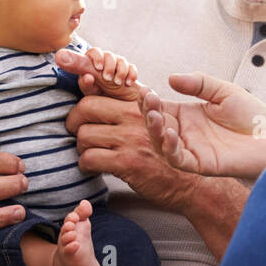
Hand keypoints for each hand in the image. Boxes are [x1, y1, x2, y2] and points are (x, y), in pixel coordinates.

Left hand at [55, 47, 144, 101]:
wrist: (119, 111)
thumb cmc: (100, 100)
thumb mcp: (90, 88)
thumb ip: (78, 72)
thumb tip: (60, 57)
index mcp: (91, 66)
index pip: (93, 52)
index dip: (97, 57)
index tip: (98, 68)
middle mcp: (104, 64)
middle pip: (109, 54)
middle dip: (110, 65)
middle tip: (108, 79)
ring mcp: (117, 68)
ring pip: (121, 60)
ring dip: (120, 70)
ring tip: (118, 83)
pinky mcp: (129, 73)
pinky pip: (131, 67)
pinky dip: (130, 74)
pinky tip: (128, 83)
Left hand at [65, 93, 201, 211]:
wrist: (191, 183)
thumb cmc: (168, 151)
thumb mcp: (157, 120)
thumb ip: (134, 104)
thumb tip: (100, 87)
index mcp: (141, 103)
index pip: (104, 85)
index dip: (84, 82)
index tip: (74, 86)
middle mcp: (136, 117)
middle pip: (86, 107)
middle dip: (74, 121)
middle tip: (77, 131)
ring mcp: (131, 139)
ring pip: (84, 135)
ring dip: (82, 147)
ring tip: (91, 152)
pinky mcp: (128, 162)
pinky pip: (89, 158)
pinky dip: (86, 165)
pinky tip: (96, 167)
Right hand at [140, 72, 265, 179]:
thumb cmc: (252, 116)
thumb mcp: (224, 92)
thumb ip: (199, 84)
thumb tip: (171, 78)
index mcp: (189, 114)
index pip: (161, 107)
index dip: (149, 100)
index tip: (143, 89)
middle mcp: (186, 132)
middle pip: (157, 124)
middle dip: (149, 112)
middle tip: (148, 100)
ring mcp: (192, 149)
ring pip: (162, 143)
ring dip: (154, 130)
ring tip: (155, 115)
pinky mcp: (200, 164)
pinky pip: (178, 159)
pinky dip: (170, 148)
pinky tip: (170, 134)